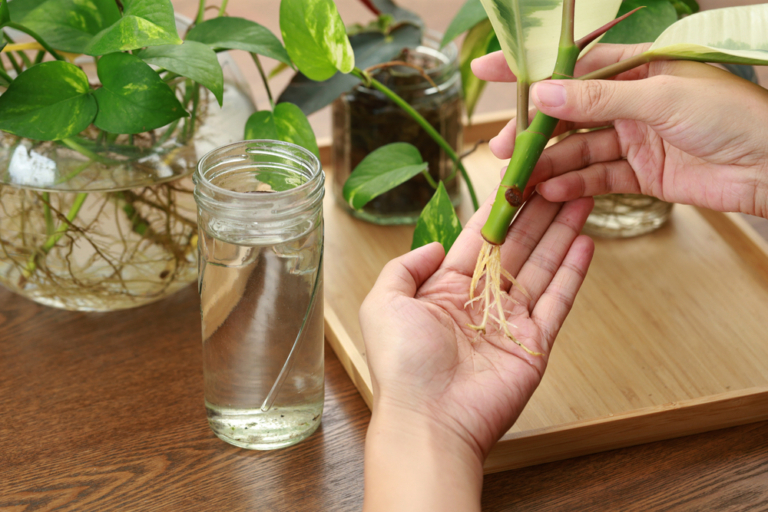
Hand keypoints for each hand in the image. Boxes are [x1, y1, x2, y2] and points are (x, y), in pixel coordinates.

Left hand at [361, 194, 593, 510]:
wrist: (430, 420)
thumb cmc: (402, 365)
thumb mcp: (384, 303)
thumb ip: (405, 267)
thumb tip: (437, 245)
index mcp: (445, 289)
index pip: (479, 238)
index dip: (499, 208)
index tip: (517, 178)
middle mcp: (480, 300)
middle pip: (516, 246)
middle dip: (538, 212)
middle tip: (558, 177)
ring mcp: (511, 321)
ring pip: (541, 266)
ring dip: (561, 231)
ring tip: (580, 196)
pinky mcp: (535, 342)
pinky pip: (558, 300)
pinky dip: (573, 271)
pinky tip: (584, 241)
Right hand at [472, 43, 767, 217]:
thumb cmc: (731, 116)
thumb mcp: (661, 98)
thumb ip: (599, 98)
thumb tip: (544, 92)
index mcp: (638, 70)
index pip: (573, 67)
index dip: (531, 70)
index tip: (490, 71)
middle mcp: (631, 103)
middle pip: (569, 115)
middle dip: (534, 131)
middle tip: (501, 147)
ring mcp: (635, 139)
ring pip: (579, 151)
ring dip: (550, 164)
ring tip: (520, 179)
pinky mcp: (642, 174)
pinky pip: (599, 178)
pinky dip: (576, 186)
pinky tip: (553, 192)